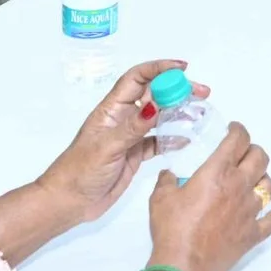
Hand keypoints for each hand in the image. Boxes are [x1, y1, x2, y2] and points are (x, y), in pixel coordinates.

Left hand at [38, 60, 207, 223]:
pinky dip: (172, 137)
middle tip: (201, 92)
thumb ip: (132, 127)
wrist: (69, 202)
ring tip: (199, 113)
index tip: (182, 68)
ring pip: (159, 116)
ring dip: (178, 112)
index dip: (159, 69)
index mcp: (111, 110)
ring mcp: (129, 136)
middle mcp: (122, 118)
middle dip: (177, 89)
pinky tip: (186, 138)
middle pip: (153, 94)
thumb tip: (156, 106)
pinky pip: (158, 141)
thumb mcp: (106, 147)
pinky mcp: (135, 154)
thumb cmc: (79, 171)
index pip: (137, 79)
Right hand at [147, 121, 270, 270]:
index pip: (238, 140)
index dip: (238, 130)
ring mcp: (250, 210)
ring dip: (262, 179)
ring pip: (269, 186)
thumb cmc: (172, 228)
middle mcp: (239, 186)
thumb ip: (167, 181)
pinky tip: (268, 213)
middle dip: (253, 150)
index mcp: (218, 172)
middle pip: (260, 158)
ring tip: (252, 181)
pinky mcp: (253, 233)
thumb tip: (170, 175)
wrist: (184, 265)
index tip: (234, 130)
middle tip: (242, 153)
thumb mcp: (160, 198)